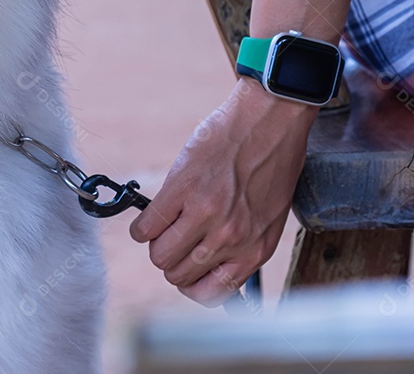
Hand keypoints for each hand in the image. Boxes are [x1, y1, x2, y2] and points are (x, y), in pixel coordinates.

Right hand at [130, 77, 316, 305]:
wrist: (269, 120)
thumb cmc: (272, 163)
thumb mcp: (269, 216)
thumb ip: (244, 243)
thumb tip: (210, 262)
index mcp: (255, 250)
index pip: (210, 293)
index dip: (191, 282)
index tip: (187, 266)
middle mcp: (231, 239)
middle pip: (178, 275)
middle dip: (171, 261)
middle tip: (173, 241)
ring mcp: (205, 214)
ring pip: (160, 255)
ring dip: (155, 245)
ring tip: (161, 228)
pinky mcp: (182, 189)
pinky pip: (146, 227)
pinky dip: (141, 227)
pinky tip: (148, 217)